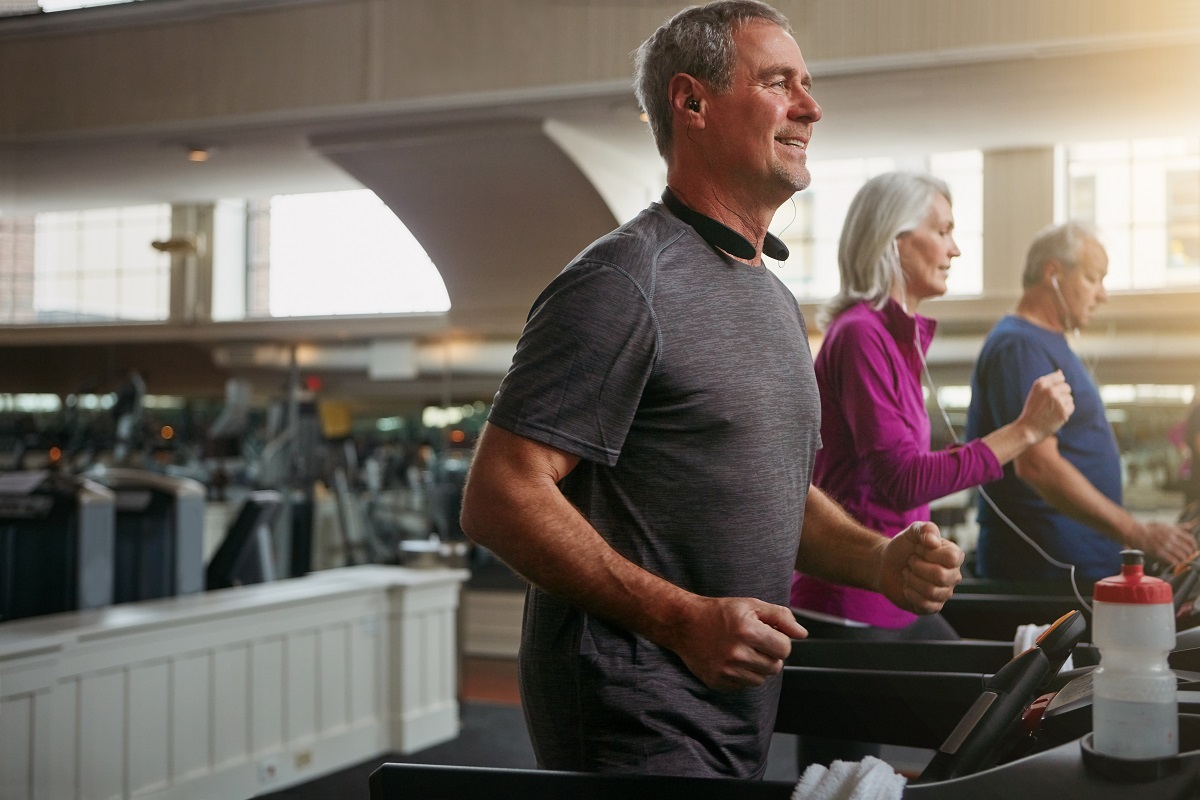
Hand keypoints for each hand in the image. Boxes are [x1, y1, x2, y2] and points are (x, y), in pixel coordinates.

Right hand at [668, 597, 806, 690]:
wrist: (684, 623)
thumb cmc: (720, 612)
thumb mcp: (751, 605)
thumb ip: (780, 616)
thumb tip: (802, 634)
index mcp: (748, 631)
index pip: (785, 648)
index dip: (780, 640)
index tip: (769, 634)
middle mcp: (737, 653)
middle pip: (775, 666)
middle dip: (770, 654)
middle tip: (755, 642)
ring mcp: (726, 670)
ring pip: (761, 679)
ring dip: (758, 667)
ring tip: (743, 651)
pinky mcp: (717, 681)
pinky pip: (744, 685)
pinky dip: (743, 675)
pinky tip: (731, 660)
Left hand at [878, 522, 962, 613]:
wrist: (885, 565)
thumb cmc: (903, 547)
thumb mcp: (912, 532)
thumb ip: (925, 529)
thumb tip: (933, 542)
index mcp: (954, 556)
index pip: (952, 558)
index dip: (929, 553)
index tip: (917, 549)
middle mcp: (953, 576)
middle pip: (941, 576)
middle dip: (917, 566)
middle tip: (910, 562)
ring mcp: (944, 593)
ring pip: (931, 591)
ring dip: (911, 580)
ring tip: (907, 573)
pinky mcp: (933, 607)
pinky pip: (925, 605)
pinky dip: (909, 593)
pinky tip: (906, 587)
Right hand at [1017, 370, 1073, 441]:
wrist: (1028, 428)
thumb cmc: (1032, 410)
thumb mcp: (1036, 392)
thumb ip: (1048, 382)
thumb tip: (1060, 372)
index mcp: (1040, 384)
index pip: (1060, 377)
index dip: (1057, 385)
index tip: (1051, 394)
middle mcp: (1049, 390)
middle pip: (1067, 387)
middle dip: (1062, 395)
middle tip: (1051, 404)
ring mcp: (1057, 400)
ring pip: (1069, 397)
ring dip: (1064, 404)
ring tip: (1052, 411)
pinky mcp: (1063, 411)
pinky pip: (1071, 406)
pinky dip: (1065, 411)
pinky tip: (1055, 415)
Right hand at [1133, 521, 1196, 567]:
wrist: (1135, 532)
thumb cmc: (1148, 529)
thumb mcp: (1164, 525)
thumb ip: (1177, 527)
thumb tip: (1189, 526)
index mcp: (1173, 531)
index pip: (1190, 539)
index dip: (1194, 546)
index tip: (1192, 550)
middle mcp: (1170, 538)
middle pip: (1187, 549)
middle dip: (1189, 555)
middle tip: (1186, 558)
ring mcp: (1165, 545)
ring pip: (1181, 556)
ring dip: (1182, 561)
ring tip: (1180, 562)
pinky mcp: (1158, 552)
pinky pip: (1172, 560)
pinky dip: (1175, 564)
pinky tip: (1174, 564)